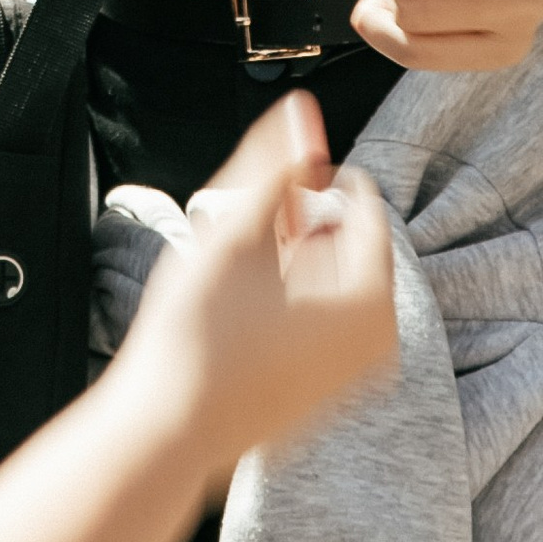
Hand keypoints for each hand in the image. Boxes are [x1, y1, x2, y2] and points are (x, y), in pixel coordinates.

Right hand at [124, 94, 395, 470]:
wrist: (165, 432)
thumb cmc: (197, 337)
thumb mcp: (236, 230)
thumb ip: (275, 163)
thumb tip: (302, 109)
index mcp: (371, 299)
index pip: (362, 206)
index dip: (311, 184)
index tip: (267, 193)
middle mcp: (377, 344)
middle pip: (346, 247)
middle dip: (299, 226)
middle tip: (245, 230)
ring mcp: (351, 378)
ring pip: (330, 287)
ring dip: (290, 264)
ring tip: (236, 271)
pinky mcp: (322, 398)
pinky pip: (319, 329)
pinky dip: (288, 307)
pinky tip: (239, 313)